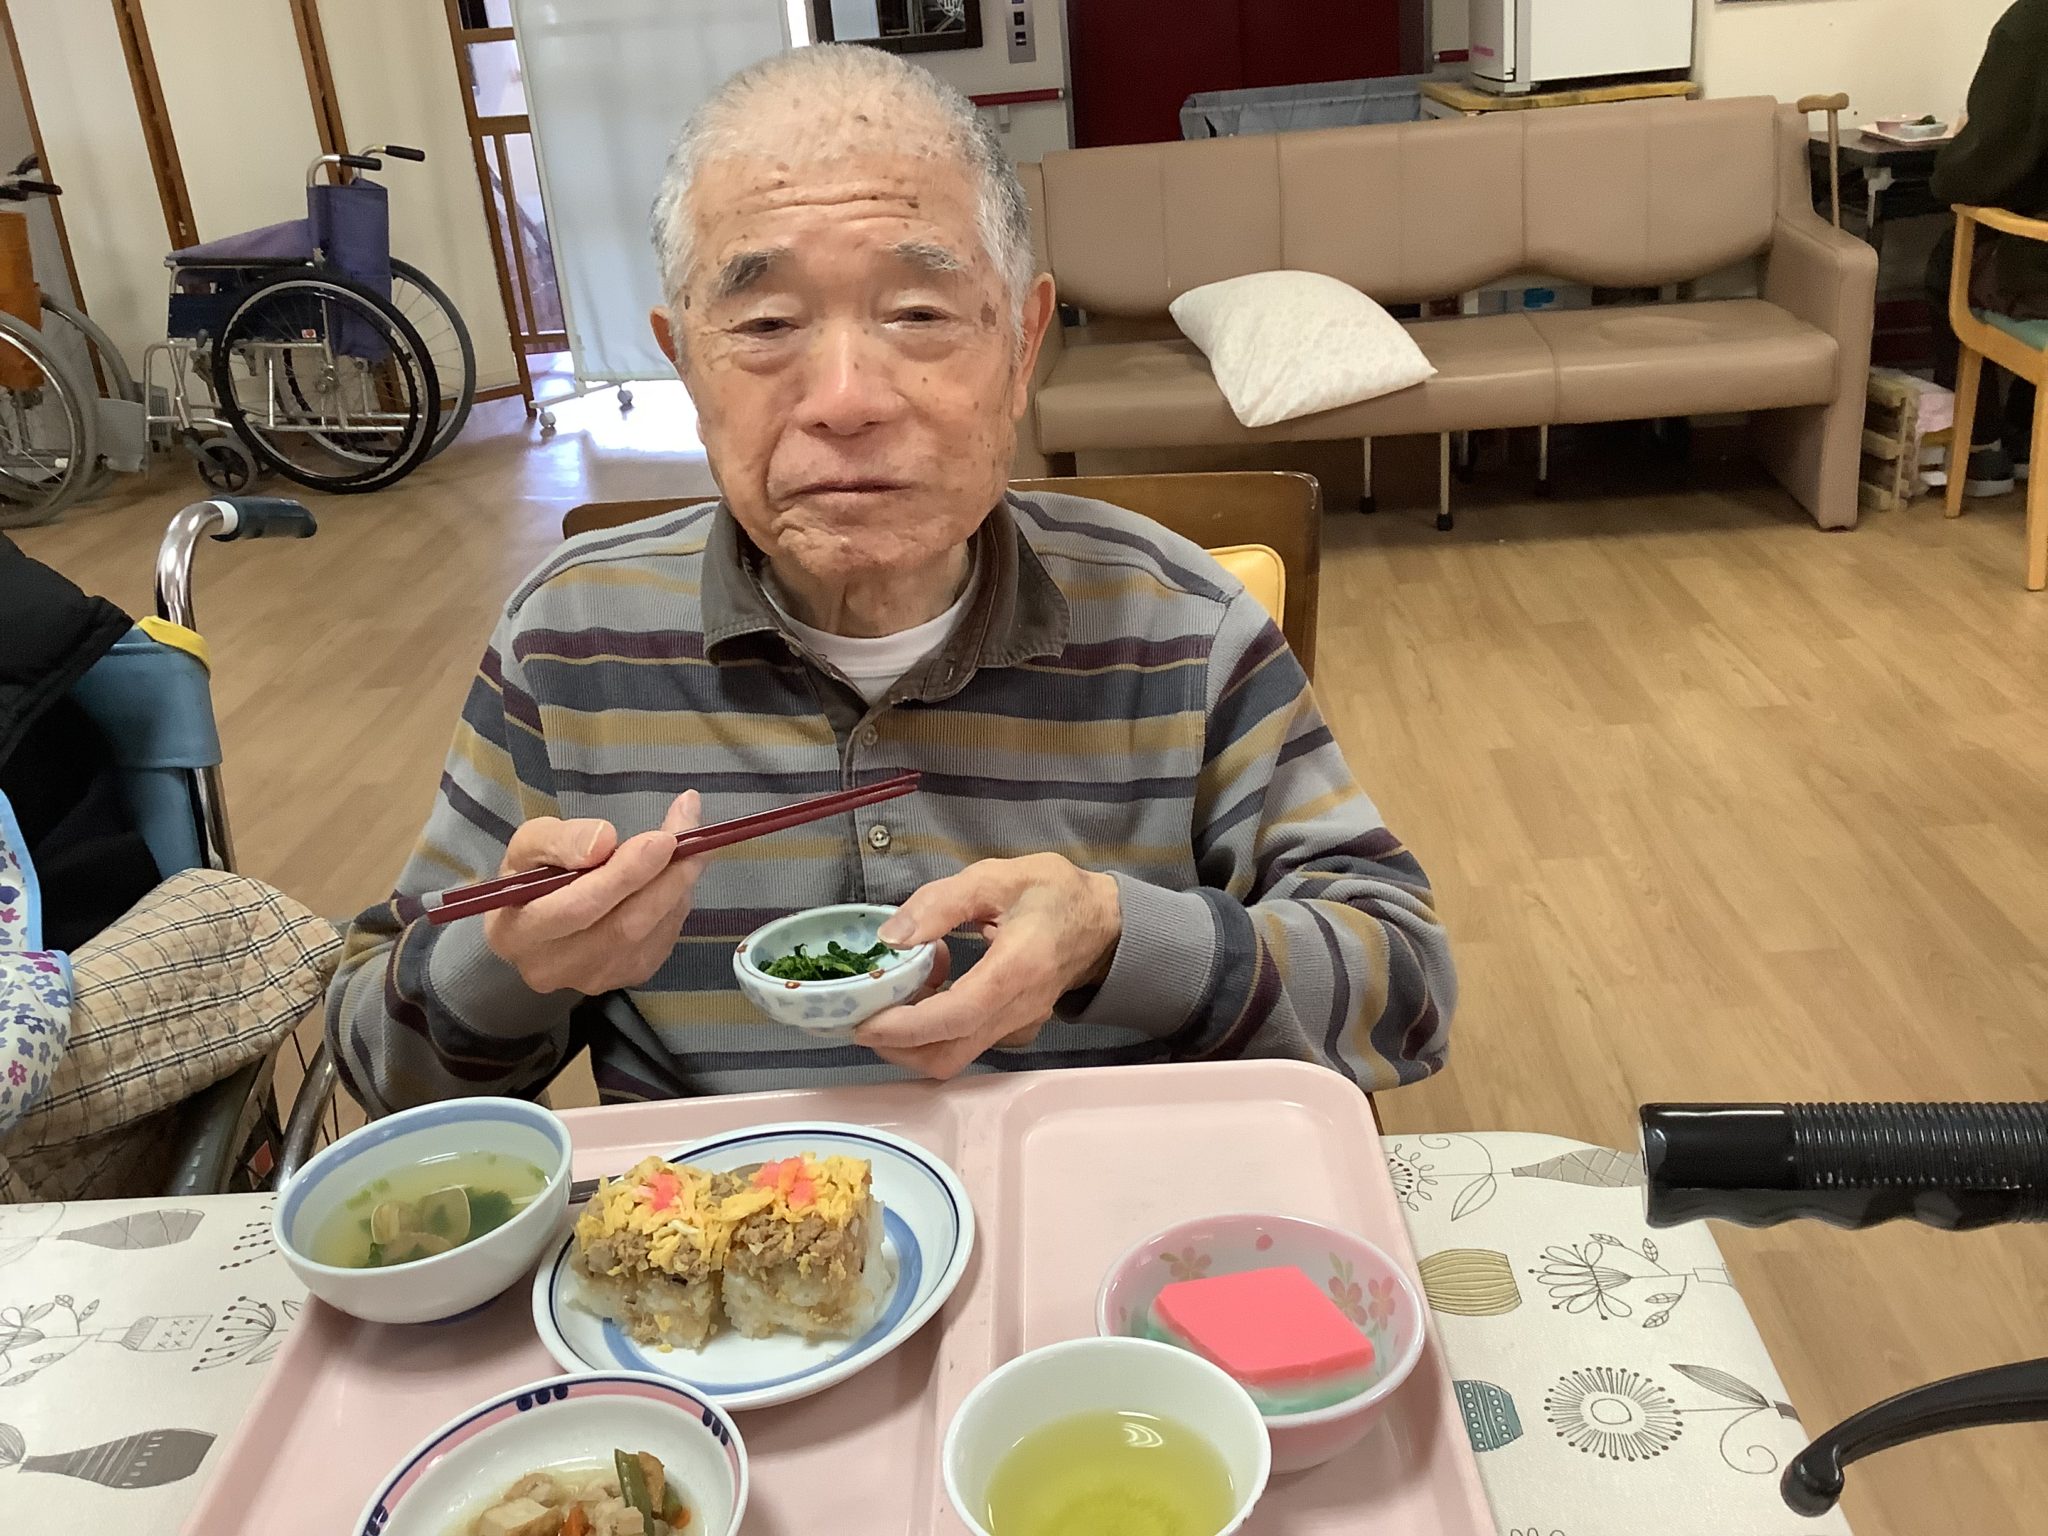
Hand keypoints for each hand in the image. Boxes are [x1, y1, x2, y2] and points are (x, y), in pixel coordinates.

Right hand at [482, 792, 705, 995]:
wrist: (538, 919)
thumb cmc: (531, 876)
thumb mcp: (530, 843)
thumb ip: (561, 839)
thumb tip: (604, 841)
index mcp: (519, 932)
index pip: (578, 908)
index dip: (624, 874)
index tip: (661, 839)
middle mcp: (555, 967)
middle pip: (623, 926)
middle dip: (665, 878)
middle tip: (691, 837)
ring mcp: (595, 978)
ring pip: (651, 933)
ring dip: (678, 887)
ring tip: (690, 847)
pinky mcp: (627, 977)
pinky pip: (663, 939)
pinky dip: (677, 903)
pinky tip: (674, 876)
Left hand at [855, 854, 1121, 1079]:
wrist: (1103, 923)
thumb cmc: (1051, 894)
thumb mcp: (996, 877)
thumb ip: (941, 902)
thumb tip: (892, 939)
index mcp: (1017, 969)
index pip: (956, 1015)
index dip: (904, 1027)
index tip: (862, 1021)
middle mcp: (1017, 1010)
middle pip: (947, 1054)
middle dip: (894, 1045)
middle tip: (861, 1010)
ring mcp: (1016, 1027)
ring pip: (952, 1056)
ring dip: (911, 1037)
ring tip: (899, 987)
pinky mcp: (1012, 1032)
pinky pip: (964, 1044)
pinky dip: (933, 1029)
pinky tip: (930, 987)